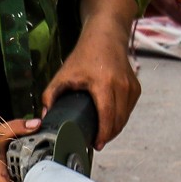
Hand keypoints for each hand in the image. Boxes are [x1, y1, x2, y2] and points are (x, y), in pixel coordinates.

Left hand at [45, 0, 140, 148]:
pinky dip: (120, 118)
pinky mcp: (135, 88)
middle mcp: (121, 86)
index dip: (103, 134)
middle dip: (108, 135)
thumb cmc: (84, 55)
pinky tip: (110, 121)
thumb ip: (51, 95)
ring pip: (125, 117)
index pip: (108, 115)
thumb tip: (44, 116)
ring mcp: (131, 87)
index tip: (96, 144)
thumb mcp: (64, 74)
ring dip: (114, 128)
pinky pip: (128, 110)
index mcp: (103, 84)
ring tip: (101, 134)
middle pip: (118, 120)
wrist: (105, 37)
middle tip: (96, 143)